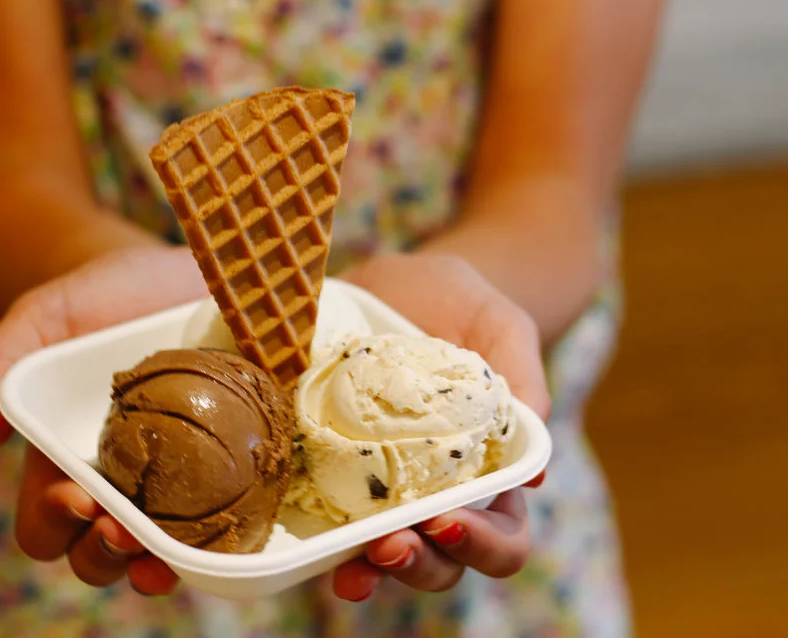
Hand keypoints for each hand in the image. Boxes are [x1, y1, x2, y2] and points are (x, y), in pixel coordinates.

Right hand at [0, 246, 205, 592]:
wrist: (174, 272)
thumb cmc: (99, 298)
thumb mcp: (46, 316)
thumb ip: (2, 360)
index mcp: (63, 460)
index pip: (46, 523)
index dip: (55, 523)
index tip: (78, 497)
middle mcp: (115, 482)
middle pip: (97, 556)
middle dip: (104, 553)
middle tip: (123, 528)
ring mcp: (171, 481)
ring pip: (154, 555)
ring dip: (154, 565)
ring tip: (163, 552)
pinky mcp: (225, 468)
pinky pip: (217, 524)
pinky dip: (215, 540)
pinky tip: (222, 529)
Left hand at [333, 253, 550, 600]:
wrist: (406, 283)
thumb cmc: (466, 306)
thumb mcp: (502, 328)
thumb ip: (524, 385)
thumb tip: (534, 478)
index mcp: (491, 473)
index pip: (504, 533)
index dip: (482, 542)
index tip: (445, 520)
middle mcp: (441, 494)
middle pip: (446, 561)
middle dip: (422, 564)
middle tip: (391, 544)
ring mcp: (387, 492)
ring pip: (392, 558)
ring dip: (375, 571)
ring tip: (355, 566)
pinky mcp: (340, 476)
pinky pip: (336, 525)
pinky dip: (330, 548)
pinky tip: (319, 554)